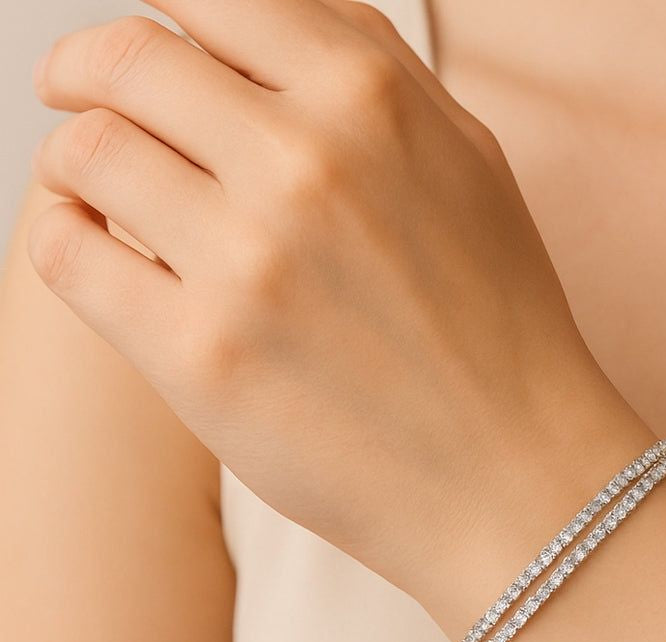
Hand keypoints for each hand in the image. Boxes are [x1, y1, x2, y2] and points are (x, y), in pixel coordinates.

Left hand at [28, 0, 646, 619]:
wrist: (512, 475)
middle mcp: (306, 163)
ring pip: (85, 151)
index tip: (139, 51)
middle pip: (126, 61)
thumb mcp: (470, 168)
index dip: (164, 17)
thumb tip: (269, 28)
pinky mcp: (201, 357)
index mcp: (373, 100)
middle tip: (76, 91)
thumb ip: (377, 78)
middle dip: (85, 69)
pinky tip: (87, 243)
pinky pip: (67, 253)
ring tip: (93, 190)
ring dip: (73, 160)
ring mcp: (249, 261)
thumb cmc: (501, 330)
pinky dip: (57, 232)